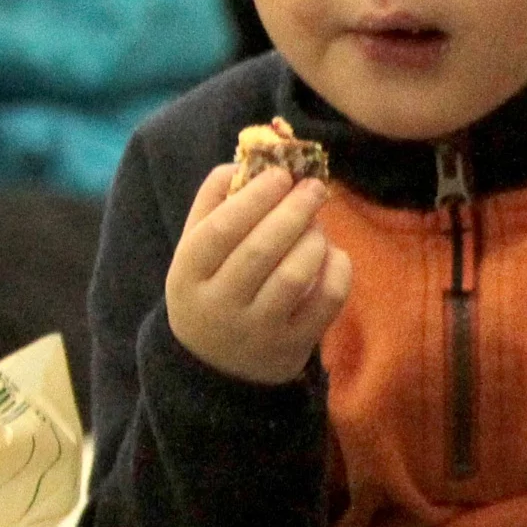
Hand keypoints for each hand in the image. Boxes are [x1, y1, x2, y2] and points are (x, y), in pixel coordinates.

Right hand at [164, 164, 352, 383]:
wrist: (218, 365)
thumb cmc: (213, 286)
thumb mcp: (197, 249)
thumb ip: (215, 203)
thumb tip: (245, 160)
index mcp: (187, 273)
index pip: (221, 230)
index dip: (255, 198)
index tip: (281, 175)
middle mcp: (219, 304)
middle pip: (260, 250)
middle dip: (294, 211)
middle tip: (314, 187)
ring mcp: (257, 329)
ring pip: (294, 276)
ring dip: (314, 240)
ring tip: (318, 225)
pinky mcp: (293, 345)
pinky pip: (326, 301)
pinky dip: (338, 270)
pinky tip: (334, 255)